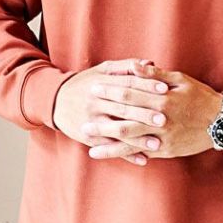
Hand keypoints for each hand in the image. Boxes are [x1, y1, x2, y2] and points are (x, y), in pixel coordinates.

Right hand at [52, 58, 169, 165]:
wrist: (56, 100)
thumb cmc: (86, 82)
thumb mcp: (102, 70)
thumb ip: (127, 66)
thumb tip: (150, 63)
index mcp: (102, 82)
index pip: (127, 83)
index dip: (146, 85)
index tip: (165, 89)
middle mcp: (96, 101)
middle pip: (123, 107)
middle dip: (144, 114)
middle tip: (164, 119)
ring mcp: (92, 120)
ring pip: (117, 130)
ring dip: (137, 138)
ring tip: (157, 144)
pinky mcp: (89, 137)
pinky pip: (110, 146)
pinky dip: (126, 154)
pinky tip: (142, 159)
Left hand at [82, 60, 222, 161]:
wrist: (222, 123)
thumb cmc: (200, 97)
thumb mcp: (180, 80)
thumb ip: (155, 75)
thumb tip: (134, 65)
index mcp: (162, 97)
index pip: (130, 92)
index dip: (110, 90)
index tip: (94, 87)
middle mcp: (160, 118)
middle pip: (125, 116)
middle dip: (103, 116)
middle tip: (83, 115)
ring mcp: (162, 137)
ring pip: (129, 139)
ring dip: (106, 140)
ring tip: (88, 140)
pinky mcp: (165, 151)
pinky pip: (139, 152)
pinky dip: (122, 154)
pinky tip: (107, 154)